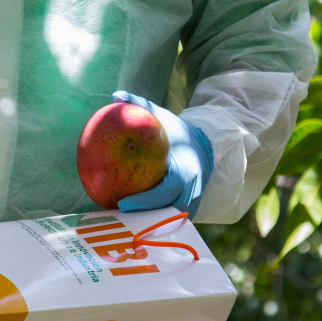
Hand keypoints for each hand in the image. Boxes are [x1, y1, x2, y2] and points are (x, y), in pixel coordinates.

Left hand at [111, 90, 213, 214]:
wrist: (206, 147)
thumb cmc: (179, 133)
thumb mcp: (164, 117)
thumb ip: (142, 107)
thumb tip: (117, 95)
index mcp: (185, 173)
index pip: (164, 192)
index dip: (144, 201)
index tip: (122, 203)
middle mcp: (190, 192)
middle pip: (163, 213)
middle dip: (140, 220)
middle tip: (115, 218)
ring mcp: (191, 204)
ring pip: (165, 220)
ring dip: (143, 224)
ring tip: (116, 224)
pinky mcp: (187, 210)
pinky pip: (165, 217)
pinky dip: (148, 219)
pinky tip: (124, 219)